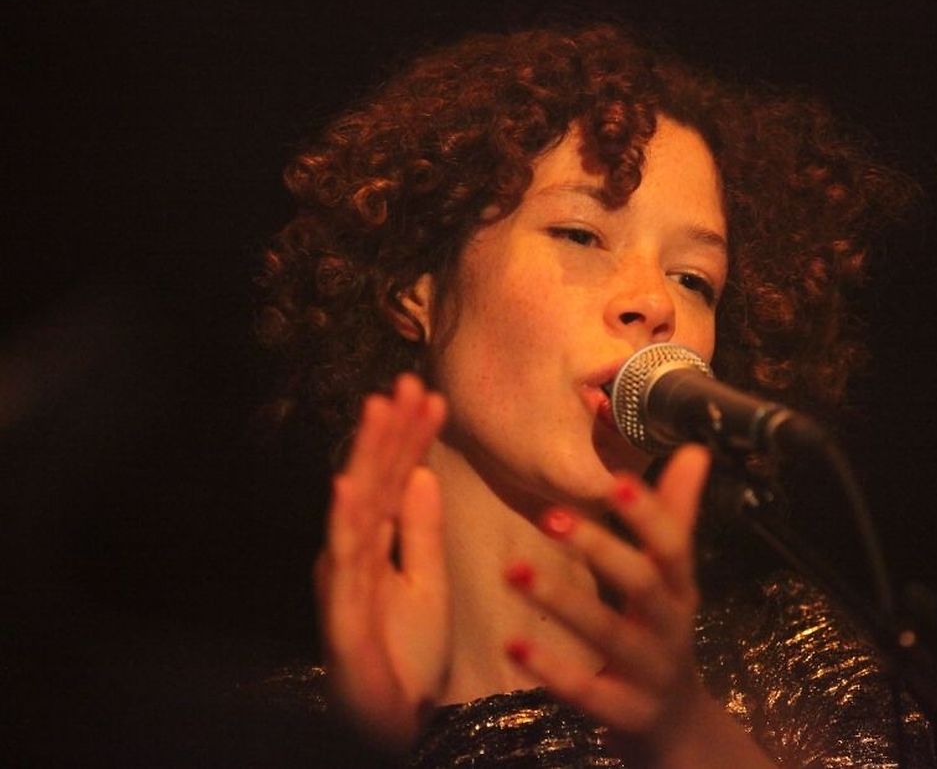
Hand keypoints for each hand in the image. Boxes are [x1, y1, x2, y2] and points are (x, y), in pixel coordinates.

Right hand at [314, 374, 448, 750]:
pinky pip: (343, 559)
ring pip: (356, 505)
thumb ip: (421, 528)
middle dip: (390, 430)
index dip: (411, 437)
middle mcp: (354, 551)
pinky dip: (344, 518)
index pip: (395, 478)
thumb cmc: (409, 653)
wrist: (401, 719)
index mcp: (376, 542)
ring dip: (367, 455)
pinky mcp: (340, 610)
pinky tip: (348, 482)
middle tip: (408, 381)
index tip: (432, 395)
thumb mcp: (428, 580)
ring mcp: (343, 578)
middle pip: (373, 480)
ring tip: (380, 409)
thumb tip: (423, 473)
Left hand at [502, 445, 774, 766]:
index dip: (648, 513)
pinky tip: (513, 645)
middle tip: (552, 518)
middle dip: (601, 550)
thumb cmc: (662, 634)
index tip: (615, 480)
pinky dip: (552, 669)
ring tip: (512, 571)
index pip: (672, 545)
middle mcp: (670, 627)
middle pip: (643, 584)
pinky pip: (587, 691)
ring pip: (609, 635)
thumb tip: (694, 449)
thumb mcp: (673, 578)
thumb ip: (676, 514)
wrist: (676, 725)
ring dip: (562, 601)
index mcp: (680, 589)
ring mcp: (650, 672)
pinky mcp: (624, 712)